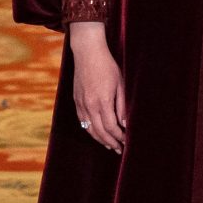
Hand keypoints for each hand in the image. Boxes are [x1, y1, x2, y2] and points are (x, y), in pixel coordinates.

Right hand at [67, 22, 126, 152]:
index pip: (111, 127)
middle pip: (100, 131)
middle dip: (111, 142)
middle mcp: (89, 105)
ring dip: (100, 139)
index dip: (119, 137)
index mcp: (102, 101)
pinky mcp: (76, 100)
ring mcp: (81, 103)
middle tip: (119, 149)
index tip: (126, 141)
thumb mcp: (120, 84)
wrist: (87, 53)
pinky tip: (96, 133)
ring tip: (109, 145)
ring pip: (89, 128)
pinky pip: (82, 121)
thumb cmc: (107, 66)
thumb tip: (125, 124)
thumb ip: (122, 106)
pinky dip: (90, 130)